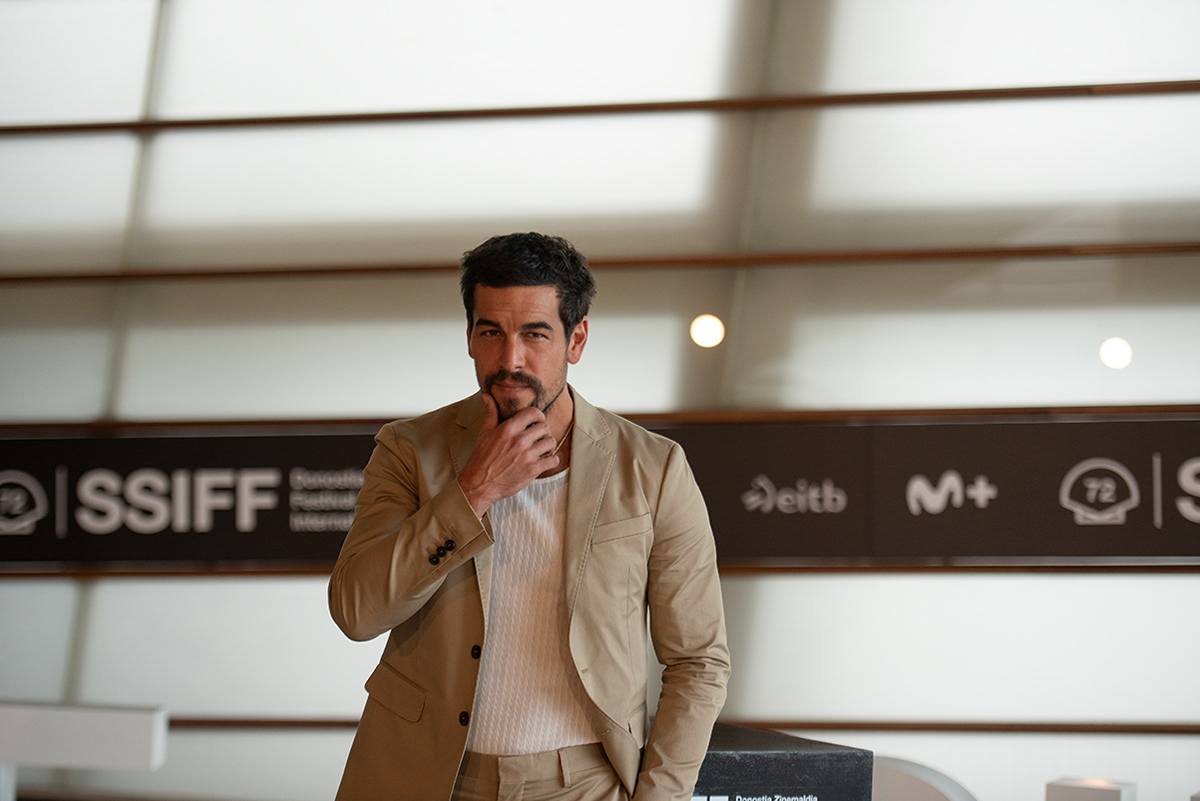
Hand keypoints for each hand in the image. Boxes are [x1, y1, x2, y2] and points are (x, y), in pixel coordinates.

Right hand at [457, 394, 560, 516]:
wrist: (479, 484)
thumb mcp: (484, 433)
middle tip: (538, 437)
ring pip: (551, 442)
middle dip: (543, 432)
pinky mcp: (532, 470)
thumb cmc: (481, 459)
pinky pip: (553, 460)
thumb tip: (488, 397)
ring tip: (540, 449)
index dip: (538, 416)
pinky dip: (551, 460)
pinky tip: (543, 461)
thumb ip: (491, 414)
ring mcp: (527, 455)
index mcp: (508, 429)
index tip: (536, 422)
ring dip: (548, 446)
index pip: (534, 412)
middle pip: (545, 427)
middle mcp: (519, 440)